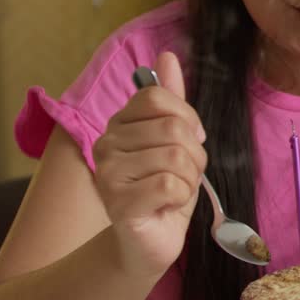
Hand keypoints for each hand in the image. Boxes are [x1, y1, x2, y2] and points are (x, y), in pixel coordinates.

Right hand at [91, 51, 203, 276]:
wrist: (147, 243)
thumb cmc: (162, 191)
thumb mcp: (172, 141)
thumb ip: (170, 100)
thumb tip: (167, 56)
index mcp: (119, 123)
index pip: (159, 97)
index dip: (187, 119)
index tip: (189, 142)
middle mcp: (106, 144)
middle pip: (173, 129)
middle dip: (194, 156)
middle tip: (182, 176)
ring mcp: (108, 173)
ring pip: (176, 158)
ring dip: (189, 179)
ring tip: (174, 192)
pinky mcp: (118, 203)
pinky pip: (170, 185)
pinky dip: (181, 197)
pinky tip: (166, 206)